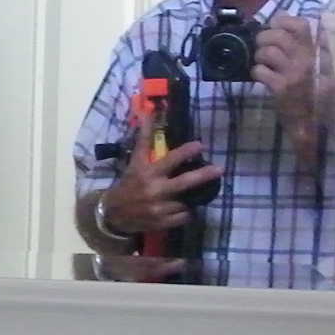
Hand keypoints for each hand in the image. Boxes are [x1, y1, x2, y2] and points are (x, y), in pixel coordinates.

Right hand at [84, 112, 222, 252]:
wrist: (114, 213)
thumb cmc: (129, 183)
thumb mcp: (135, 161)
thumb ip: (143, 138)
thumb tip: (146, 111)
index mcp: (148, 172)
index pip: (170, 160)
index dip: (186, 152)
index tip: (201, 145)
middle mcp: (155, 190)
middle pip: (184, 183)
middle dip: (203, 175)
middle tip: (220, 169)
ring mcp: (159, 208)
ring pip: (186, 202)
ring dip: (194, 197)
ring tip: (200, 192)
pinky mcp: (162, 223)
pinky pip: (183, 217)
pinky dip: (187, 212)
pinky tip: (187, 207)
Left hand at [254, 16, 334, 169]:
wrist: (314, 123)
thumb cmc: (313, 92)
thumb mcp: (317, 67)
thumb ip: (307, 48)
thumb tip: (284, 28)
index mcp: (316, 51)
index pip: (300, 24)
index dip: (282, 22)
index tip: (275, 28)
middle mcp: (307, 59)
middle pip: (277, 35)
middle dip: (263, 38)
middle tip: (261, 48)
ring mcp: (294, 73)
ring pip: (267, 51)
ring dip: (258, 56)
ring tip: (262, 64)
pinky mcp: (281, 87)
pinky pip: (260, 70)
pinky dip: (256, 72)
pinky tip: (261, 78)